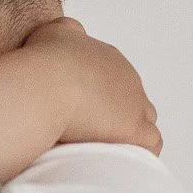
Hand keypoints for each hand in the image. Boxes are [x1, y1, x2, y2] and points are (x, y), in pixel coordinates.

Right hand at [0, 17, 160, 183]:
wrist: (46, 86)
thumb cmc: (42, 64)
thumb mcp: (52, 33)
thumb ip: (65, 32)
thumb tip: (71, 34)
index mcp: (107, 59)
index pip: (113, 79)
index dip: (97, 97)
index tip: (79, 111)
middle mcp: (127, 78)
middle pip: (130, 98)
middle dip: (114, 114)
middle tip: (88, 131)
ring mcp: (135, 104)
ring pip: (144, 119)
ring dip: (127, 132)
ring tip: (104, 149)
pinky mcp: (135, 130)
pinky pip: (150, 143)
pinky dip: (139, 151)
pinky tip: (119, 160)